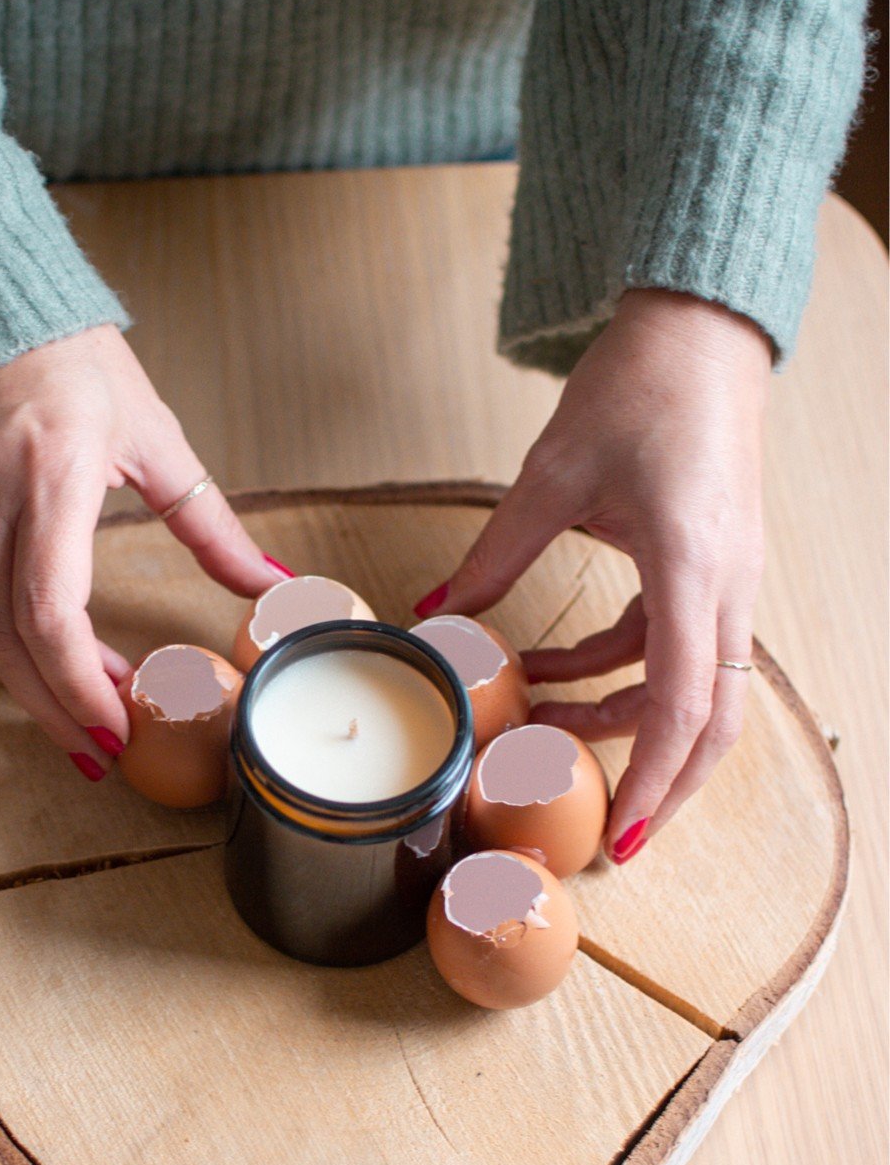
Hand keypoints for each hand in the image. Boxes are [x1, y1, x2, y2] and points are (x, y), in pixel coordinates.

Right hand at [0, 326, 283, 776]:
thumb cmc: (69, 359)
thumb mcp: (155, 434)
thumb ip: (210, 523)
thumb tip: (271, 584)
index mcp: (54, 481)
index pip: (52, 612)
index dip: (81, 683)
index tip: (120, 724)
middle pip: (11, 644)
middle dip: (57, 709)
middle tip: (105, 751)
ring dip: (39, 685)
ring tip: (93, 717)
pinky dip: (20, 643)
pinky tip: (64, 660)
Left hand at [415, 290, 769, 860]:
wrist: (701, 330)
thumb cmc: (643, 385)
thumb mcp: (555, 472)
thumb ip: (497, 551)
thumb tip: (437, 610)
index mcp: (693, 568)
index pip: (683, 704)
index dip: (652, 777)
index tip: (623, 833)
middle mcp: (726, 586)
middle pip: (711, 721)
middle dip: (661, 783)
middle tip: (610, 834)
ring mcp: (726, 580)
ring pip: (692, 688)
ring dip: (620, 720)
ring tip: (540, 731)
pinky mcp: (711, 568)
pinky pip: (674, 646)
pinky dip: (618, 670)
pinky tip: (550, 666)